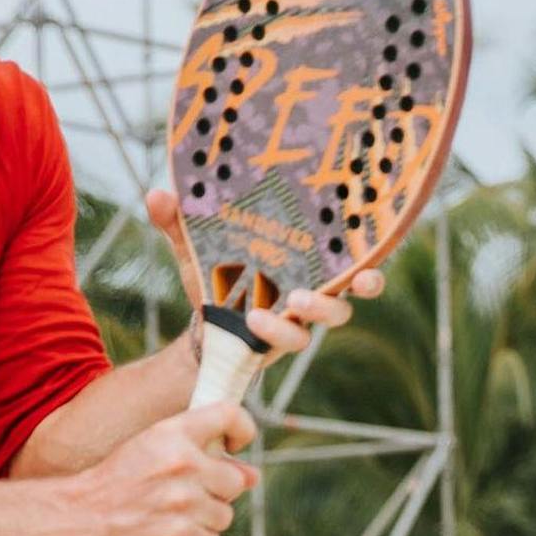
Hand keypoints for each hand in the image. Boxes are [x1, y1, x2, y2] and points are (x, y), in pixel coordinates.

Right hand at [52, 402, 254, 535]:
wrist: (80, 514)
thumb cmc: (117, 481)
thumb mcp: (151, 448)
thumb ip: (202, 454)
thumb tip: (252, 475)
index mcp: (173, 433)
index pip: (229, 414)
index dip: (243, 429)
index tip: (235, 446)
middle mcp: (183, 463)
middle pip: (235, 480)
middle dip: (217, 490)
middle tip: (187, 494)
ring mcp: (184, 501)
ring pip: (224, 514)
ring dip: (205, 519)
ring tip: (173, 514)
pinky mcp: (181, 535)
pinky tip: (170, 532)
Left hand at [146, 186, 382, 365]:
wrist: (203, 329)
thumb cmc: (214, 277)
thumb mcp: (195, 246)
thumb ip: (177, 222)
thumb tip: (157, 195)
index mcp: (306, 256)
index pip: (351, 249)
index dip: (371, 243)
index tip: (377, 235)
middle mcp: (315, 286)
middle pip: (358, 286)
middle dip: (363, 282)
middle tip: (354, 279)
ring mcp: (302, 316)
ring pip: (332, 316)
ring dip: (316, 309)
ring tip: (287, 301)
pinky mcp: (284, 340)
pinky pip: (294, 339)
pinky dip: (277, 331)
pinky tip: (253, 319)